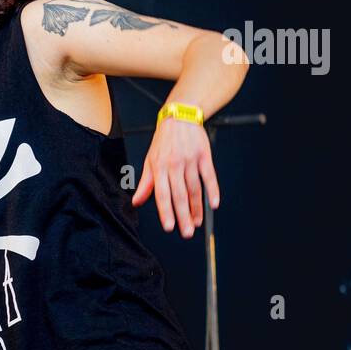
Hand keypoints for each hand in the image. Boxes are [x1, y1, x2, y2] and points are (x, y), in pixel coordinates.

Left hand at [132, 116, 219, 238]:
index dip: (166, 211)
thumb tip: (136, 201)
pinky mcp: (204, 156)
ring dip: (197, 208)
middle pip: (180, 195)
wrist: (180, 117)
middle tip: (187, 232)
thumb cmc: (163, 140)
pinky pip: (209, 176)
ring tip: (197, 222)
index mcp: (159, 167)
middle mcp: (174, 165)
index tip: (169, 226)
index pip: (162, 194)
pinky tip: (213, 203)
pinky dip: (212, 190)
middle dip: (183, 216)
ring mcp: (190, 160)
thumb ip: (146, 183)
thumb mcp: (150, 160)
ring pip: (194, 189)